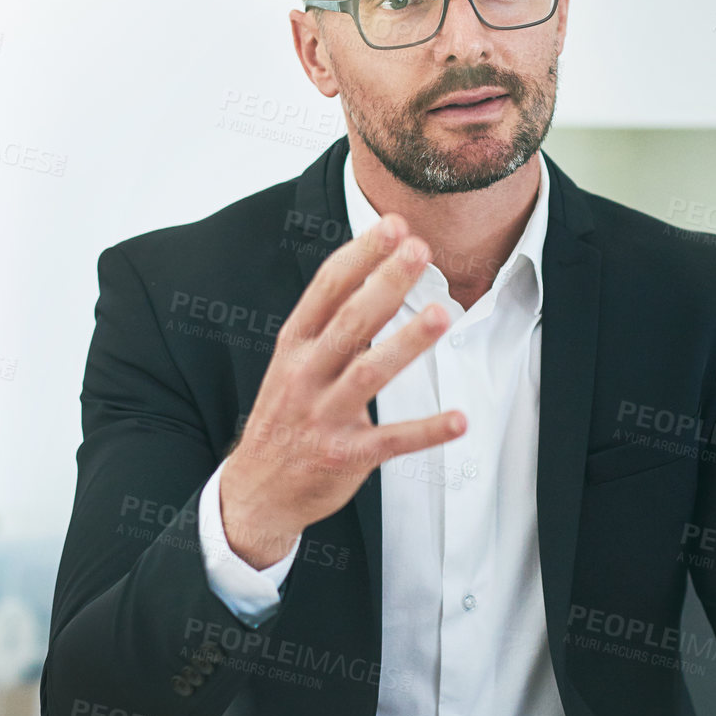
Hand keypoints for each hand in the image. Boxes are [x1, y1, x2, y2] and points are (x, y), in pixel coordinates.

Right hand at [218, 215, 464, 567]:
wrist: (256, 490)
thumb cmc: (287, 414)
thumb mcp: (294, 362)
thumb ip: (330, 322)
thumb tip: (373, 267)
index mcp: (294, 346)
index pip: (327, 289)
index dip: (361, 255)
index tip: (393, 226)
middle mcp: (305, 376)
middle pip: (350, 322)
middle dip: (387, 283)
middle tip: (421, 251)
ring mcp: (324, 416)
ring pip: (370, 373)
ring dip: (407, 342)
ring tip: (443, 314)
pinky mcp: (346, 456)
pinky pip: (392, 440)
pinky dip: (427, 430)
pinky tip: (460, 419)